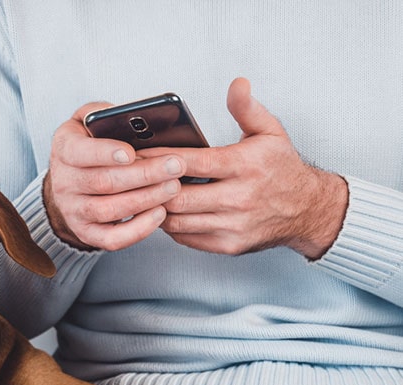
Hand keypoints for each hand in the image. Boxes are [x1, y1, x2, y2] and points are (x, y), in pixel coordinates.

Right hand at [44, 103, 186, 250]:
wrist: (71, 183)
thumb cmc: (90, 145)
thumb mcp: (87, 122)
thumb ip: (103, 114)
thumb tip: (131, 116)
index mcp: (64, 149)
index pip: (79, 152)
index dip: (105, 153)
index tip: (131, 153)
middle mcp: (64, 183)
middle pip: (103, 182)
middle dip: (143, 175)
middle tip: (175, 166)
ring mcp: (73, 211)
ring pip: (109, 210)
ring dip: (145, 199)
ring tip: (173, 187)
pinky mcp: (87, 233)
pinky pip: (111, 239)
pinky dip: (137, 230)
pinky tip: (159, 214)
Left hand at [145, 77, 347, 258]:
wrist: (308, 210)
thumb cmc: (282, 169)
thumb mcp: (270, 132)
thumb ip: (247, 108)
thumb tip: (237, 84)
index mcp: (244, 166)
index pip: (192, 162)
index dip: (160, 159)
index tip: (138, 154)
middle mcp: (239, 198)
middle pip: (178, 197)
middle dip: (152, 188)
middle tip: (132, 179)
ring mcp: (233, 225)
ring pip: (177, 221)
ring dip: (156, 208)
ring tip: (143, 195)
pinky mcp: (228, 245)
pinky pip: (186, 238)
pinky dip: (169, 226)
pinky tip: (162, 211)